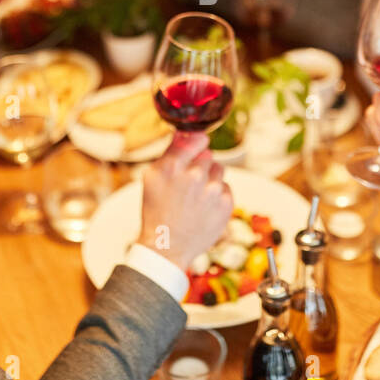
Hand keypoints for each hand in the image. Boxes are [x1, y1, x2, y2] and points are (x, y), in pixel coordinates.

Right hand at [138, 131, 232, 271]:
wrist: (167, 247)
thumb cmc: (157, 211)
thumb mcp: (153, 177)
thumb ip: (171, 152)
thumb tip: (185, 132)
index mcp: (174, 166)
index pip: (197, 139)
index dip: (196, 144)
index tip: (195, 149)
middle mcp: (195, 176)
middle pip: (208, 155)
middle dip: (200, 165)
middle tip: (187, 184)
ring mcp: (213, 191)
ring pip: (219, 170)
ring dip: (210, 179)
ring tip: (196, 197)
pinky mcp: (226, 204)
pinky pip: (226, 188)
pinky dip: (218, 195)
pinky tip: (204, 208)